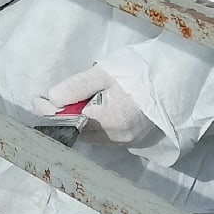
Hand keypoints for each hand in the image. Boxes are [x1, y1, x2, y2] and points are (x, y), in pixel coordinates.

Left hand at [39, 64, 158, 147]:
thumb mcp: (105, 73)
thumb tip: (53, 98)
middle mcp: (117, 137)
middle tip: (49, 102)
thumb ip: (78, 86)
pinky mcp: (134, 139)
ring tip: (68, 104)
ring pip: (92, 136)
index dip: (50, 111)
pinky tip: (89, 110)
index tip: (37, 100)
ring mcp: (127, 141)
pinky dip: (93, 125)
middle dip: (62, 117)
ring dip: (77, 122)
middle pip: (79, 132)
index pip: (69, 122)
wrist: (176, 77)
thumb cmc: (140, 72)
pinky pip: (105, 136)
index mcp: (110, 121)